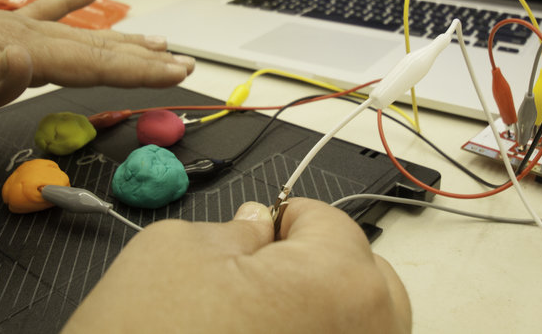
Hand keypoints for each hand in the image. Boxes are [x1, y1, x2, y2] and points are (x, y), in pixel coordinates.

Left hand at [0, 0, 194, 125]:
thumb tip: (29, 64)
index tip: (177, 74)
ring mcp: (10, 28)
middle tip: (185, 64)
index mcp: (15, 49)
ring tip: (161, 43)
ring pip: (81, 35)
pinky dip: (71, 5)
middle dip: (144, 58)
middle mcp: (21, 34)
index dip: (138, 71)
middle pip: (96, 48)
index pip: (90, 63)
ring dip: (123, 41)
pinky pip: (44, 14)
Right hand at [63, 198, 410, 332]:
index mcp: (339, 284)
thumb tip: (257, 224)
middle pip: (365, 276)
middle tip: (260, 273)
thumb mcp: (176, 251)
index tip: (257, 230)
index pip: (329, 221)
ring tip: (257, 318)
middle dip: (316, 263)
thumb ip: (234, 225)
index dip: (284, 218)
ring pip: (357, 325)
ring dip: (317, 310)